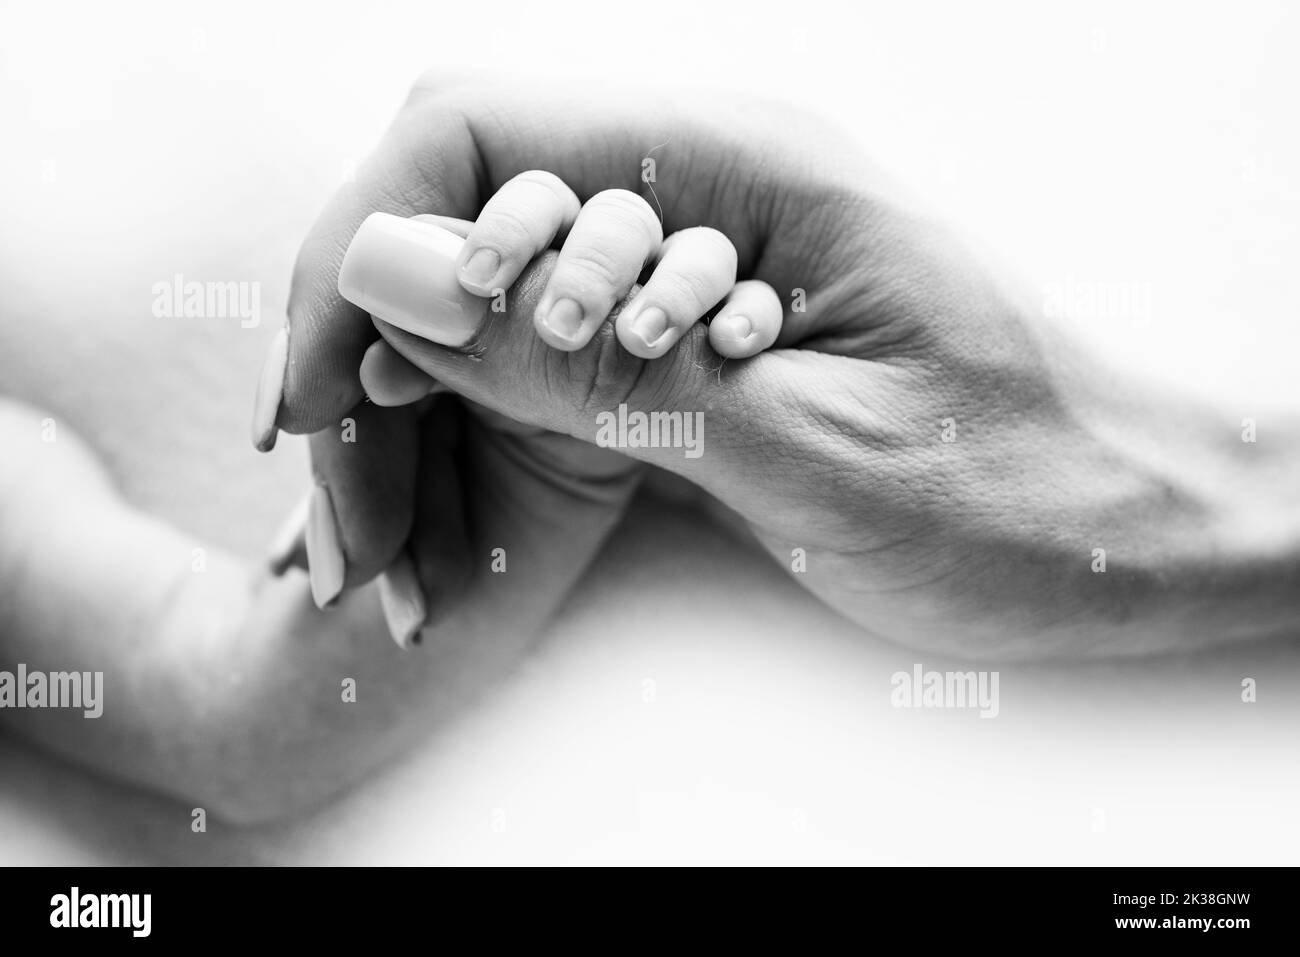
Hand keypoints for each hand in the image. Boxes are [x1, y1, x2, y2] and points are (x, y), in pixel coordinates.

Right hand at [266, 74, 1299, 658]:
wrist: (1132, 527)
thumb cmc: (1022, 490)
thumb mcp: (810, 444)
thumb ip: (599, 366)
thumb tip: (397, 280)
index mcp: (742, 163)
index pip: (471, 133)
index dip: (360, 250)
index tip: (316, 393)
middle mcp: (705, 187)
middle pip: (460, 216)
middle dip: (371, 352)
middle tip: (352, 523)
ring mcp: (691, 257)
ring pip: (487, 294)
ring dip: (416, 408)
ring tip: (393, 552)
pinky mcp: (688, 334)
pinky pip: (539, 352)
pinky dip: (478, 430)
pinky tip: (458, 512)